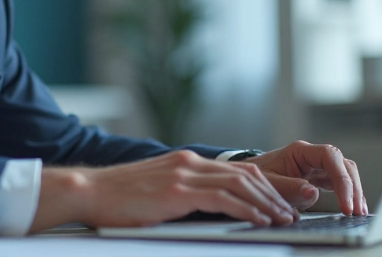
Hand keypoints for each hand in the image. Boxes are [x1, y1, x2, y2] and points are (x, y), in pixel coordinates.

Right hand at [29, 150, 298, 232]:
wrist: (88, 191)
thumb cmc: (118, 199)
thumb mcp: (157, 193)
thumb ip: (184, 196)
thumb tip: (209, 213)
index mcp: (186, 162)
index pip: (236, 170)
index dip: (265, 186)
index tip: (283, 201)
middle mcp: (189, 163)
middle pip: (245, 174)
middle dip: (275, 194)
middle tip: (293, 212)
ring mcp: (183, 175)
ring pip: (240, 184)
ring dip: (267, 203)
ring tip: (284, 219)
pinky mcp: (177, 191)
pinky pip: (223, 199)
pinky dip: (247, 209)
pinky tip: (260, 220)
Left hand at [239, 141, 366, 215]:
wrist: (247, 176)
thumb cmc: (256, 176)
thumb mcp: (269, 183)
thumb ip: (289, 188)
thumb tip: (312, 193)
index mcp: (299, 151)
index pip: (330, 157)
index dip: (341, 178)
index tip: (344, 202)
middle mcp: (311, 156)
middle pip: (342, 164)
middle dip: (353, 187)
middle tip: (355, 211)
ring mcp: (316, 166)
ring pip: (344, 173)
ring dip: (354, 191)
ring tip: (359, 212)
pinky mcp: (317, 177)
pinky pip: (338, 182)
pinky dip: (347, 194)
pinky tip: (353, 207)